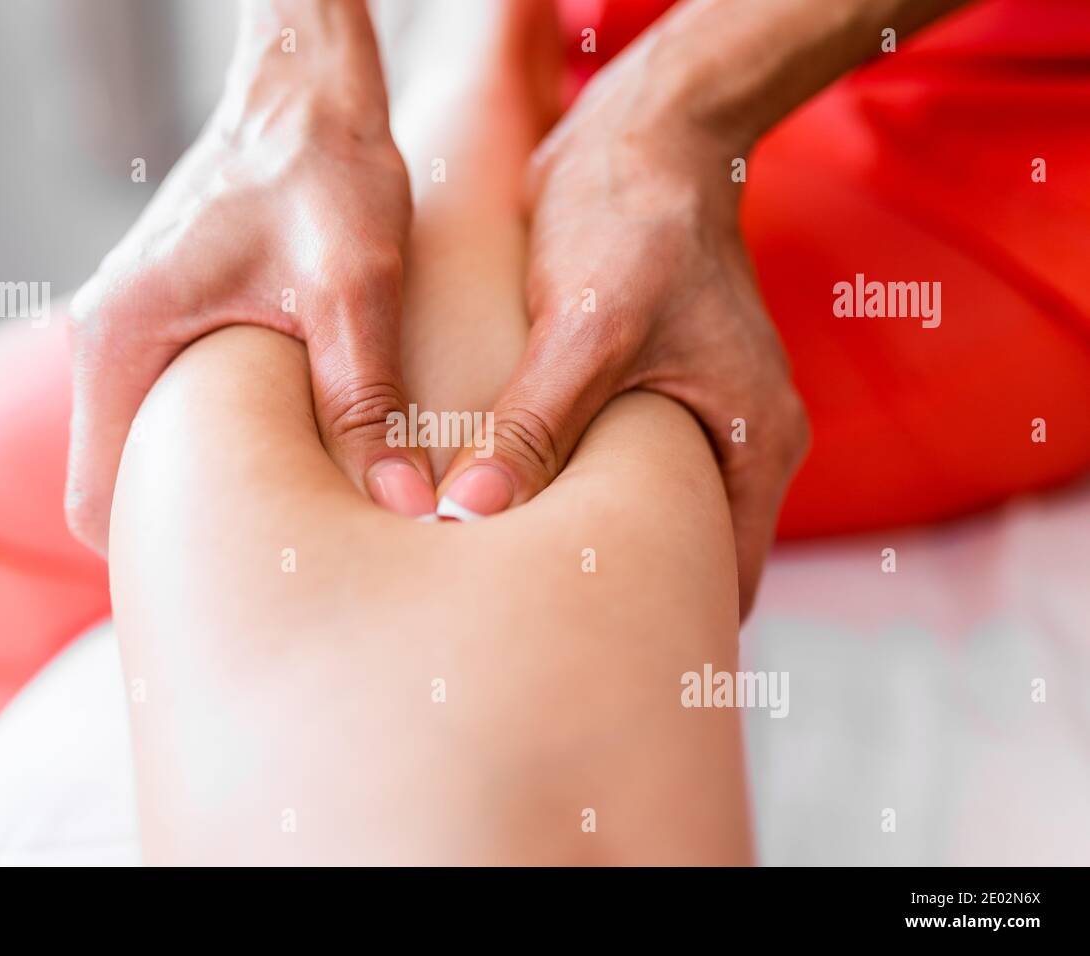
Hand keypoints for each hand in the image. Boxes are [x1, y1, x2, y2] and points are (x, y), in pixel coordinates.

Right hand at [66, 0, 433, 552]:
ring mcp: (133, 326)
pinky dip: (210, 446)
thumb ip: (366, 397)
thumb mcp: (352, 286)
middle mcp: (109, 337)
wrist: (305, 91)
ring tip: (282, 519)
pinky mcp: (169, 315)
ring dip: (198, 489)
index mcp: (124, 338)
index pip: (97, 499)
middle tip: (268, 563)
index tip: (233, 582)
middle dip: (180, 534)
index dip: (156, 558)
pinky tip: (282, 453)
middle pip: (115, 483)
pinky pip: (168, 409)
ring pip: (143, 449)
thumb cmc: (321, 169)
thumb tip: (400, 502)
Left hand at [436, 37, 809, 616]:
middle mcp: (739, 439)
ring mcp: (698, 418)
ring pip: (651, 516)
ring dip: (596, 545)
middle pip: (689, 558)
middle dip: (627, 600)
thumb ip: (535, 423)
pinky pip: (622, 469)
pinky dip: (581, 496)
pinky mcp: (653, 393)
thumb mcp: (588, 325)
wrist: (641, 135)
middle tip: (546, 645)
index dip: (667, 629)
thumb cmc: (632, 220)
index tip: (597, 666)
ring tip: (524, 592)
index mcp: (756, 440)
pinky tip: (521, 514)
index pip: (725, 579)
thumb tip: (472, 514)